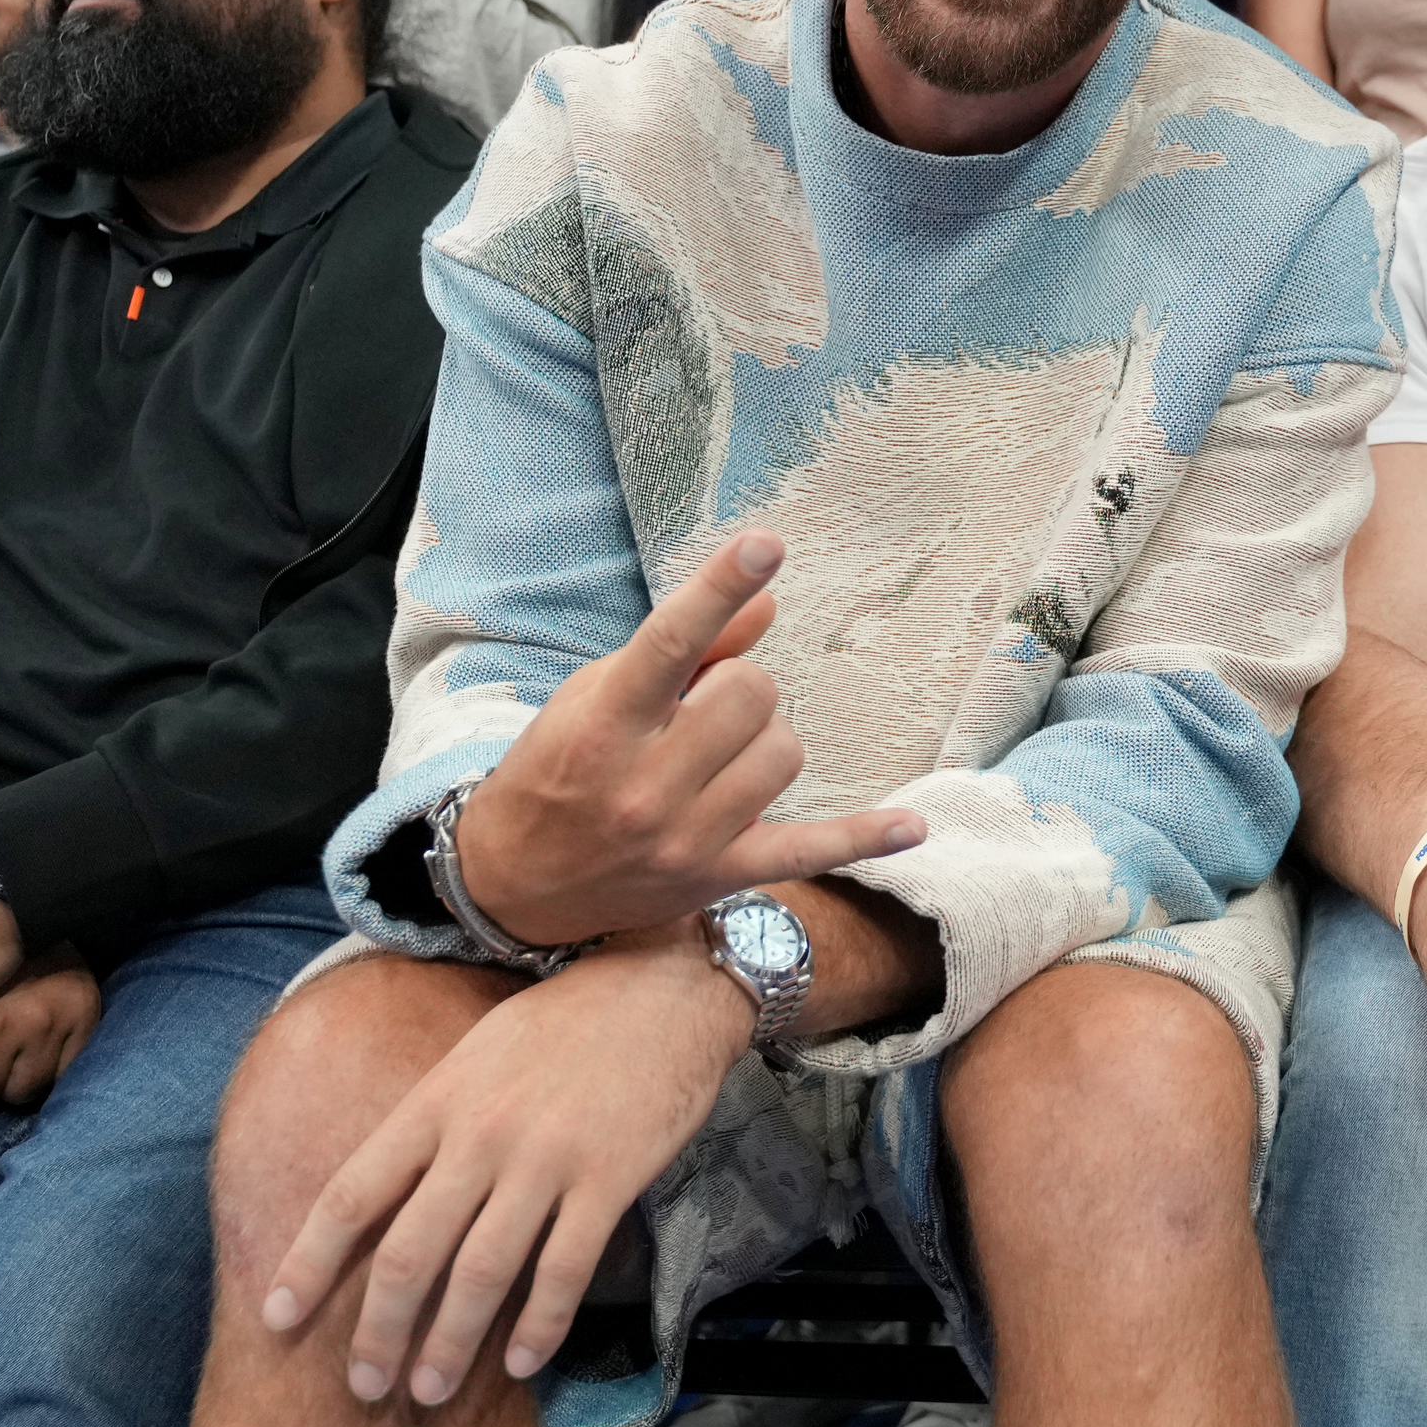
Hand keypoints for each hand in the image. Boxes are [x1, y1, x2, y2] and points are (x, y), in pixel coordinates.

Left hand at [261, 934, 748, 1406]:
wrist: (664, 989)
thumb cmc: (564, 1023)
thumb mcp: (475, 1055)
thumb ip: (433, 1121)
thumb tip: (387, 1193)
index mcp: (435, 1102)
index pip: (351, 1195)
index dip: (308, 1263)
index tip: (276, 1317)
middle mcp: (480, 1136)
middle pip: (410, 1253)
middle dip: (379, 1332)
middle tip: (364, 1388)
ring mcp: (546, 1159)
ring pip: (482, 1273)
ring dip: (451, 1345)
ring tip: (429, 1391)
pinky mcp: (609, 1179)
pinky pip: (564, 1269)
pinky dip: (540, 1325)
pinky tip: (522, 1363)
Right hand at [454, 533, 925, 949]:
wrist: (515, 882)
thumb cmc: (557, 771)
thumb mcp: (595, 698)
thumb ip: (683, 653)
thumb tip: (766, 602)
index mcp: (604, 724)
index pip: (672, 642)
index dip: (721, 587)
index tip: (765, 543)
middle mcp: (644, 783)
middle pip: (752, 695)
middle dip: (740, 688)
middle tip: (703, 709)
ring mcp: (686, 837)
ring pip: (784, 753)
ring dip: (765, 742)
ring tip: (720, 756)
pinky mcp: (719, 876)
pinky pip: (810, 851)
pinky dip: (863, 837)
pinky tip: (911, 827)